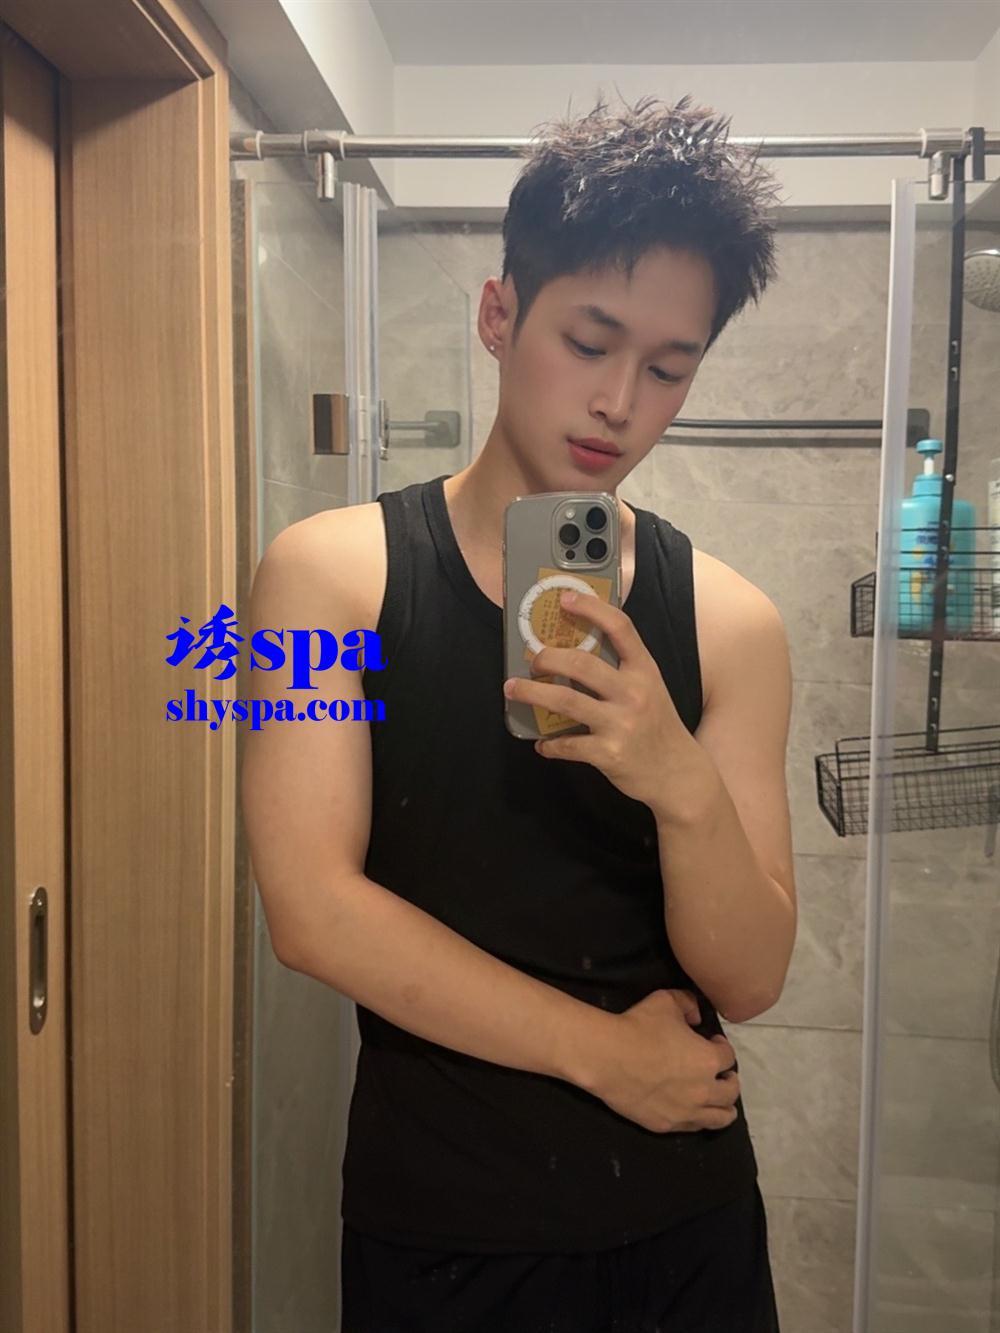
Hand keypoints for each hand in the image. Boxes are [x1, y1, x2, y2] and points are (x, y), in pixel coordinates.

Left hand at [502, 589, 704, 811]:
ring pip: (565, 700)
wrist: (679, 775)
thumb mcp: (650, 689)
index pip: (620, 628)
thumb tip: (574, 651)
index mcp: (645, 670)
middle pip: (580, 663)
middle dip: (546, 658)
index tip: (565, 599)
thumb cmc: (658, 726)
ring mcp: (621, 723)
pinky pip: (568, 744)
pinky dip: (550, 744)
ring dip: (531, 693)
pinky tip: (542, 744)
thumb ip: (622, 670)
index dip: (591, 609)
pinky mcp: (609, 753)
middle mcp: (634, 692)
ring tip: (512, 690)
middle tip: (532, 662)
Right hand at [581, 989, 740, 1133]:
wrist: (608, 1057)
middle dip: (730, 1081)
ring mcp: (685, 1112)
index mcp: (708, 1059)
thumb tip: (696, 1017)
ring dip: (725, 1109)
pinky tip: (697, 1114)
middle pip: (731, 1092)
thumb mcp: (666, 1000)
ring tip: (724, 1106)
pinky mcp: (666, 1125)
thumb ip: (687, 1003)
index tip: (714, 1042)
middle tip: (724, 1076)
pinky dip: (700, 1119)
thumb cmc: (638, 1026)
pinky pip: (692, 1127)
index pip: (728, 1057)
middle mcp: (704, 1090)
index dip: (722, 1047)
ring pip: (719, 1118)